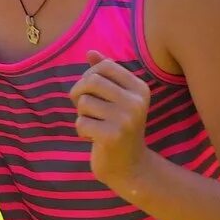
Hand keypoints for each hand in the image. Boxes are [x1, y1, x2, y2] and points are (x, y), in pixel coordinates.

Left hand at [71, 52, 149, 195]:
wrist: (129, 166)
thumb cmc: (119, 127)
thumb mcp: (116, 98)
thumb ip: (105, 74)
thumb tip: (90, 52)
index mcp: (140, 88)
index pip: (104, 66)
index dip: (89, 76)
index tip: (91, 92)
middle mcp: (136, 101)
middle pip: (92, 81)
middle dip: (79, 93)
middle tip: (83, 107)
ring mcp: (126, 119)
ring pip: (84, 102)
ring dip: (81, 114)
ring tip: (93, 124)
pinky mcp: (112, 136)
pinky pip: (81, 122)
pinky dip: (81, 130)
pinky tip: (93, 138)